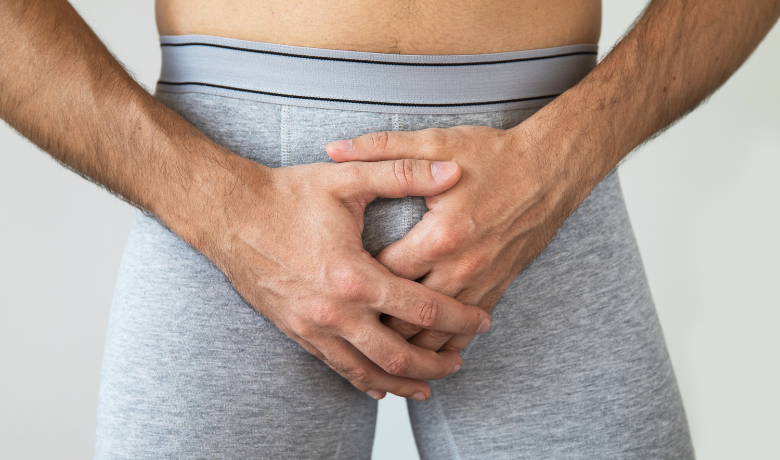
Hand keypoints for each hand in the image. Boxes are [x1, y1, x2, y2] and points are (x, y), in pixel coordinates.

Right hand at [198, 156, 491, 399]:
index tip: (483, 321)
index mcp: (354, 275)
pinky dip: (363, 380)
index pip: (423, 308)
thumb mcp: (346, 178)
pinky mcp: (295, 331)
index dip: (460, 318)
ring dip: (402, 381)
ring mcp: (313, 327)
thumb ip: (402, 173)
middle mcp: (335, 311)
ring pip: (366, 371)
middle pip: (398, 354)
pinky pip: (335, 367)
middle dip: (436, 363)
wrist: (228, 214)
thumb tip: (452, 170)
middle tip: (461, 361)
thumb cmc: (285, 195)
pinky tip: (379, 386)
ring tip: (428, 386)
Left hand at [327, 124, 594, 352]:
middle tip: (345, 322)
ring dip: (406, 343)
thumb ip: (382, 149)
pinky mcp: (498, 287)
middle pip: (406, 314)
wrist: (551, 170)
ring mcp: (481, 282)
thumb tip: (333, 148)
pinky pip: (466, 331)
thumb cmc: (492, 154)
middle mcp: (461, 268)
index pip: (384, 275)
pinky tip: (423, 351)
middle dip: (374, 323)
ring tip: (376, 345)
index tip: (332, 286)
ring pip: (435, 333)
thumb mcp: (436, 142)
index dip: (355, 285)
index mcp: (439, 236)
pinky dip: (442, 344)